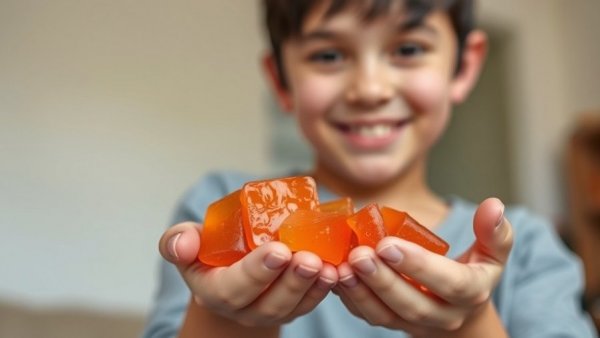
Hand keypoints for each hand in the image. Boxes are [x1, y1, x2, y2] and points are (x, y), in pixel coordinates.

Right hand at [158, 222, 337, 326]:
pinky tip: (336, 270)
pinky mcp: (291, 306)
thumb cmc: (210, 248)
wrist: (231, 262)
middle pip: (267, 303)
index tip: (279, 250)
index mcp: (213, 291)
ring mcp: (268, 310)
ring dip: (311, 286)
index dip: (257, 271)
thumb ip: (178, 241)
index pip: (233, 288)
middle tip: (309, 258)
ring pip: (291, 306)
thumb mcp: (190, 241)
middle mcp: (242, 308)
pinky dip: (324, 289)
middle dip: (290, 281)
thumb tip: (182, 244)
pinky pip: (308, 303)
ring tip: (326, 264)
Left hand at [333, 197, 512, 336]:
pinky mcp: (392, 323)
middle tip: (359, 254)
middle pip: (413, 305)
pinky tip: (335, 274)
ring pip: (386, 316)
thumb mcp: (494, 253)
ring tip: (341, 267)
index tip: (388, 243)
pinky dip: (350, 298)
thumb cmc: (474, 272)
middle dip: (383, 280)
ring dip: (361, 292)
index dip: (418, 265)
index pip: (449, 283)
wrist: (460, 312)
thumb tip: (493, 205)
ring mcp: (415, 325)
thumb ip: (494, 232)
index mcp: (470, 294)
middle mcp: (443, 316)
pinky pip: (368, 316)